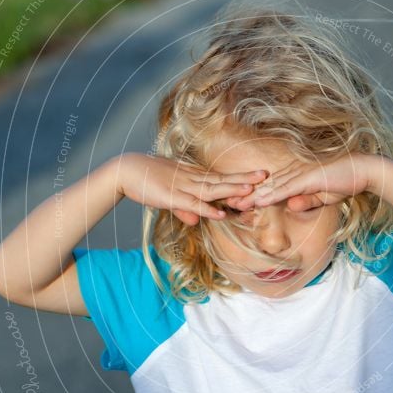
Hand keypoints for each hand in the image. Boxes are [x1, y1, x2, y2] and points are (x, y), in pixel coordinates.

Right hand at [116, 153, 267, 225]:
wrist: (125, 171)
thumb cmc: (148, 181)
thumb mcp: (169, 196)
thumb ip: (184, 209)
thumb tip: (195, 221)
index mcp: (193, 177)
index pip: (220, 178)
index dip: (239, 179)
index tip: (258, 179)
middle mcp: (192, 179)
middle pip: (222, 179)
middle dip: (244, 179)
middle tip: (266, 175)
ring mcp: (183, 187)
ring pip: (212, 190)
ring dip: (231, 190)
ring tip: (251, 190)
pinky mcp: (172, 197)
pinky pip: (193, 204)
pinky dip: (207, 209)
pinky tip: (221, 213)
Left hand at [230, 153, 374, 210]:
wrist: (363, 171)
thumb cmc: (344, 182)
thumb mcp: (322, 196)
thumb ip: (305, 201)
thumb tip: (290, 206)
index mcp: (296, 175)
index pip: (270, 186)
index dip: (253, 195)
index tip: (237, 203)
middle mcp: (295, 171)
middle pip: (265, 185)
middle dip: (246, 195)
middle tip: (227, 203)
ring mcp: (301, 173)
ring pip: (271, 186)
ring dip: (253, 196)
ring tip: (236, 204)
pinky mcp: (309, 177)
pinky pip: (287, 188)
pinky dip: (272, 195)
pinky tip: (259, 201)